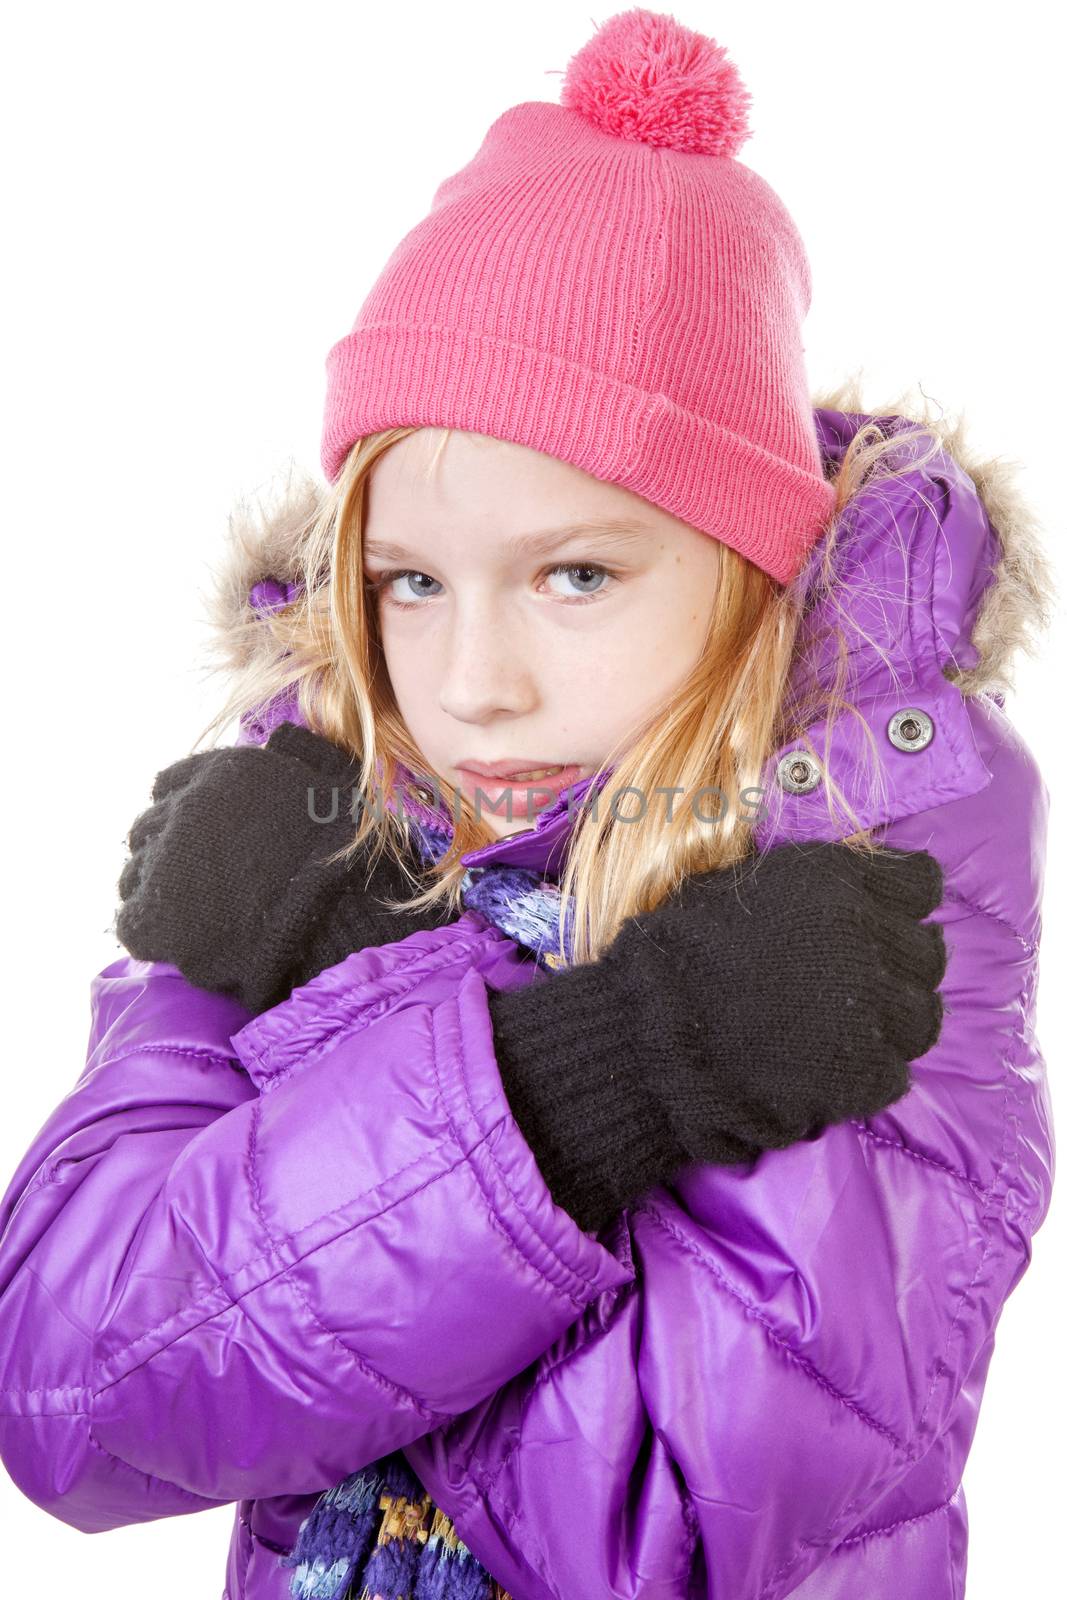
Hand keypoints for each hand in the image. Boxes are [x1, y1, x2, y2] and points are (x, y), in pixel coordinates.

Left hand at [115, 721, 454, 1012]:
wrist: (347, 913)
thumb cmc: (349, 851)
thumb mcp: (326, 778)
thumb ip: (294, 758)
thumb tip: (283, 739)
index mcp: (222, 772)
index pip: (169, 785)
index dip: (186, 814)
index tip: (203, 837)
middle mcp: (185, 809)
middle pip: (148, 830)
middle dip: (169, 853)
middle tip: (200, 881)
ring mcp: (167, 864)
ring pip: (135, 876)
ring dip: (159, 893)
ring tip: (193, 914)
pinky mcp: (160, 918)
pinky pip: (133, 924)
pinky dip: (152, 932)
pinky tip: (179, 938)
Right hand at [486, 840, 947, 1231]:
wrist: (645, 1039)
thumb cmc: (675, 958)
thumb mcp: (739, 889)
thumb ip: (809, 892)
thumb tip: (850, 899)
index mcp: (836, 879)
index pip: (920, 882)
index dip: (902, 905)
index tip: (881, 922)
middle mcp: (869, 934)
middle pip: (928, 953)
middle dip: (898, 968)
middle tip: (855, 988)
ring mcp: (874, 1006)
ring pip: (921, 1016)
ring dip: (890, 1025)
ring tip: (842, 1034)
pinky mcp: (869, 1071)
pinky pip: (895, 1071)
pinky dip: (867, 1075)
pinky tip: (824, 1071)